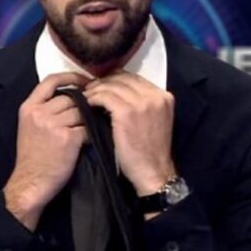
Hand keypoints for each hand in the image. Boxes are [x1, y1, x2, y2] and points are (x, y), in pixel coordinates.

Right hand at [4, 72, 89, 229]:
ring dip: (90, 119)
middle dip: (85, 104)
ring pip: (82, 112)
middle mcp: (40, 112)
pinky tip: (91, 140)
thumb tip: (71, 97)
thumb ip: (44, 109)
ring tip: (95, 125)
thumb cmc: (33, 158)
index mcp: (29, 107)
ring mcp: (53, 124)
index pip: (51, 80)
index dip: (71, 76)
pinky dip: (92, 134)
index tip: (85, 81)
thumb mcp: (30, 127)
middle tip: (96, 109)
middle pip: (71, 98)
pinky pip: (87, 128)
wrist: (31, 183)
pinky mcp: (67, 138)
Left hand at [84, 71, 175, 196]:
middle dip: (105, 81)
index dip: (116, 79)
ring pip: (112, 85)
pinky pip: (104, 97)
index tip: (103, 85)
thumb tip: (119, 92)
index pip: (135, 78)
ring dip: (96, 89)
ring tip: (86, 96)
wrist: (153, 172)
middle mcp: (155, 96)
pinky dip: (94, 98)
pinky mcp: (126, 112)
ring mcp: (142, 103)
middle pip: (123, 78)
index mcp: (164, 96)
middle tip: (90, 88)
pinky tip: (87, 103)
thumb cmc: (150, 151)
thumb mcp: (155, 120)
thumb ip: (144, 104)